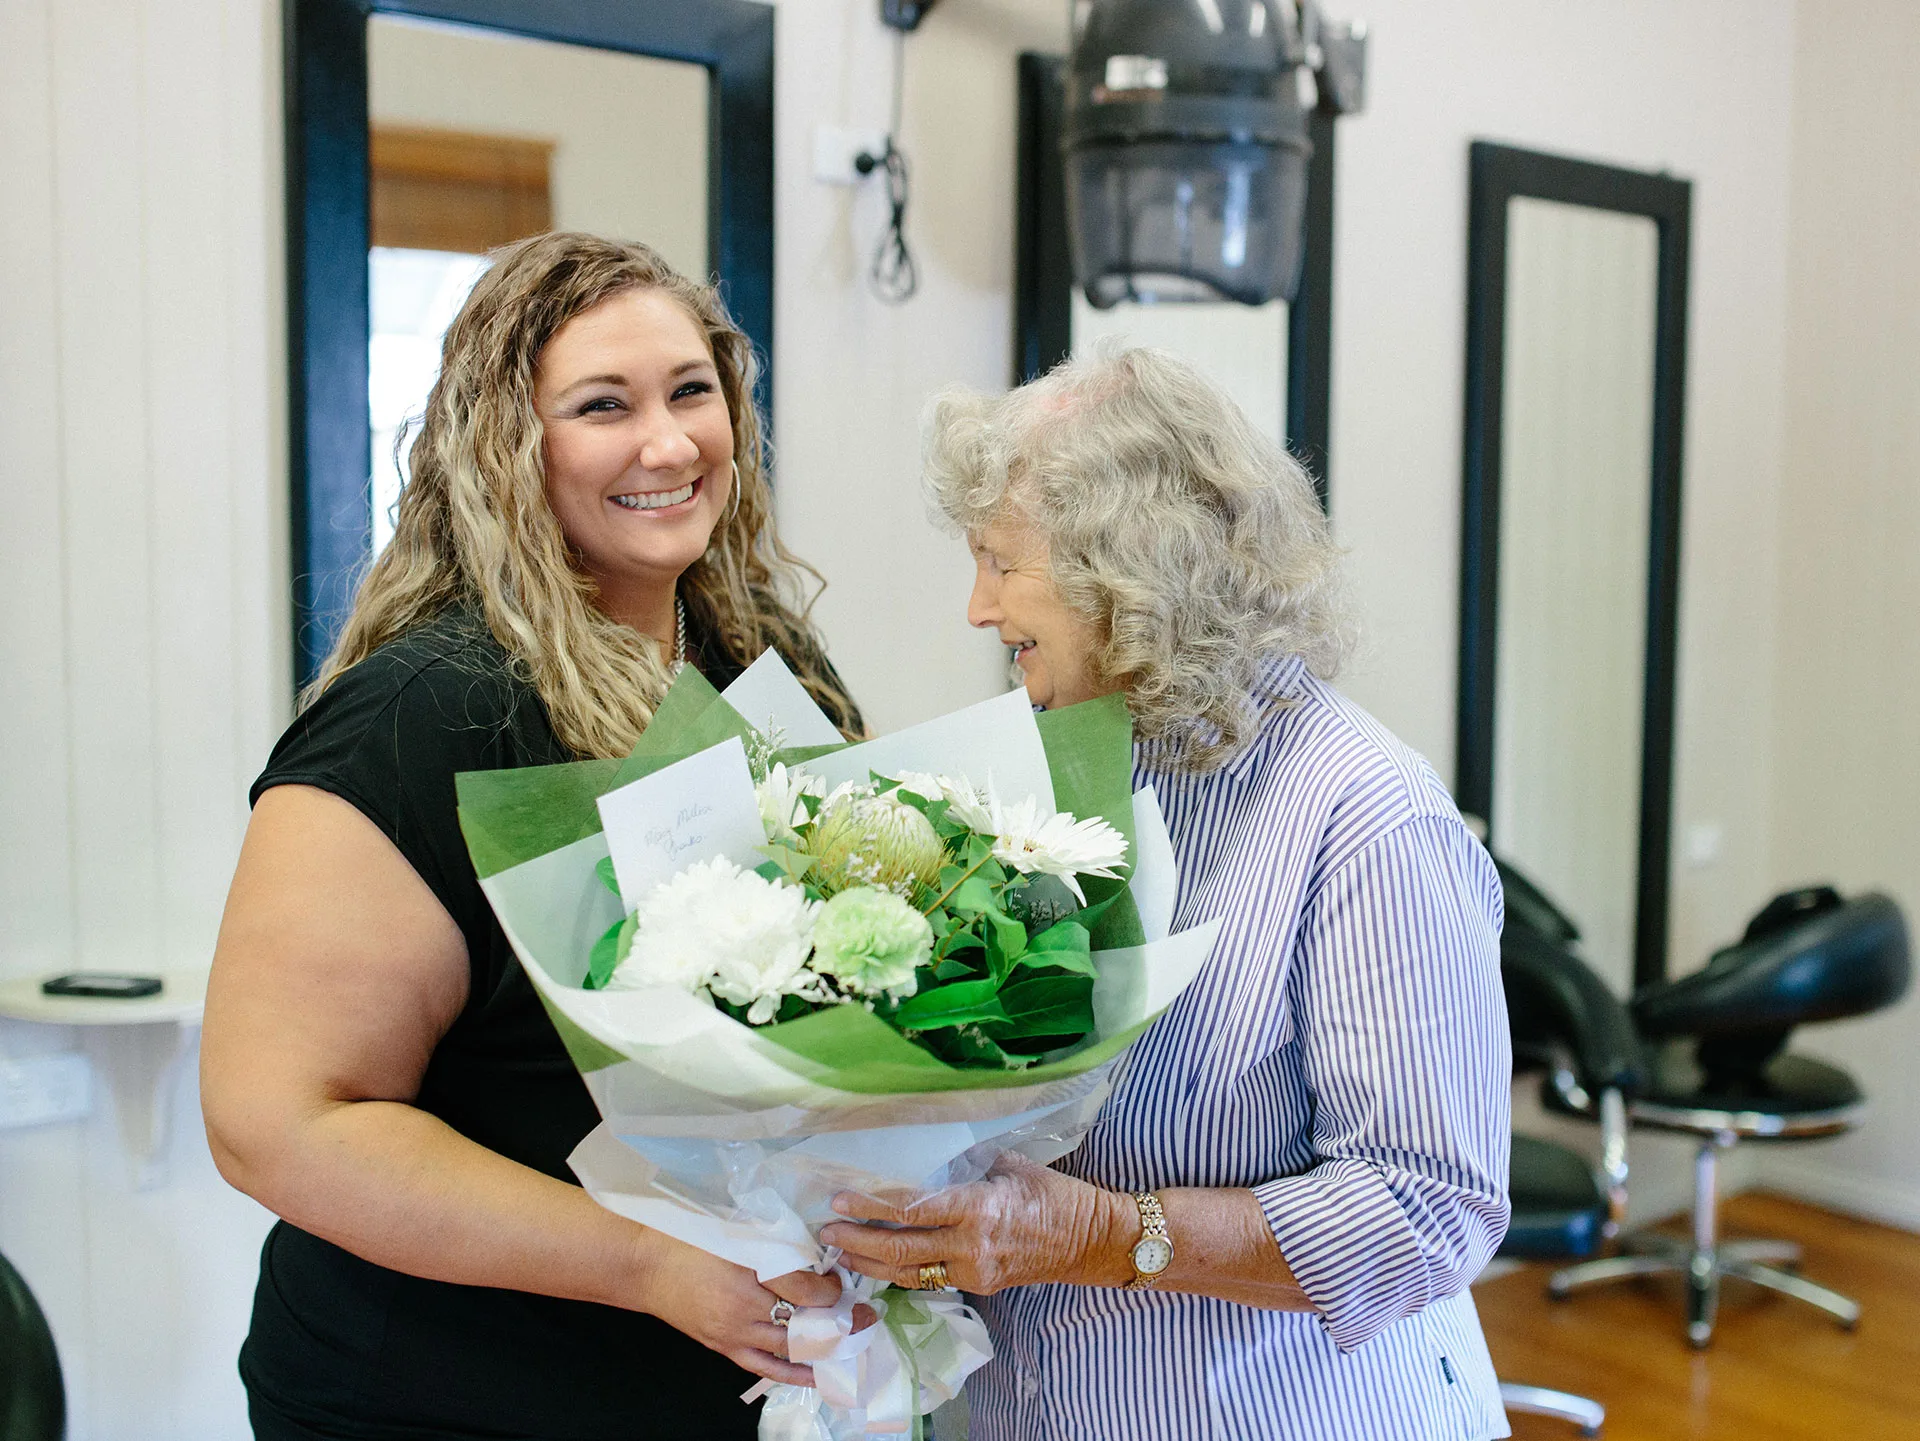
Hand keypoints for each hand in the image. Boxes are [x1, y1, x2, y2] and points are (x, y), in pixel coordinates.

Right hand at [639, 1235, 840, 1384]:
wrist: (647, 1266)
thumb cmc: (690, 1239)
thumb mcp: (736, 1230)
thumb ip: (775, 1241)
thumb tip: (814, 1252)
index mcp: (747, 1272)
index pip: (804, 1289)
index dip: (830, 1289)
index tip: (840, 1282)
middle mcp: (743, 1308)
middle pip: (802, 1323)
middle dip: (838, 1322)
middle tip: (865, 1317)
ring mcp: (732, 1333)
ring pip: (789, 1348)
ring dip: (823, 1347)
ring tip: (851, 1342)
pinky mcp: (724, 1348)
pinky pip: (765, 1368)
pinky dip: (793, 1374)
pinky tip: (817, 1375)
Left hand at [818, 1153, 1133, 1295]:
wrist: (1091, 1240)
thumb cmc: (1052, 1193)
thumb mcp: (1009, 1165)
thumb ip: (965, 1166)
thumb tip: (923, 1155)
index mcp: (979, 1208)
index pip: (913, 1210)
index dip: (872, 1207)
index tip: (841, 1200)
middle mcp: (972, 1246)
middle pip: (900, 1252)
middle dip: (857, 1242)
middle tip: (826, 1231)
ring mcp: (974, 1272)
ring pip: (908, 1275)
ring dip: (870, 1263)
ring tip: (839, 1250)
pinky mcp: (978, 1287)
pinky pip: (929, 1281)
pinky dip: (898, 1273)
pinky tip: (876, 1263)